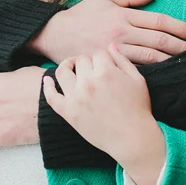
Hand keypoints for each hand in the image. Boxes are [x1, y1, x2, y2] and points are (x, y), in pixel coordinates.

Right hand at [34, 0, 185, 64]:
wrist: (54, 35)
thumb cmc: (81, 15)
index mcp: (122, 15)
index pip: (158, 21)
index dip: (178, 27)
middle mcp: (121, 33)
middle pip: (158, 40)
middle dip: (180, 46)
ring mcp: (115, 51)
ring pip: (150, 58)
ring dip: (171, 60)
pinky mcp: (108, 66)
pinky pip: (134, 69)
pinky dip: (152, 71)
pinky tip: (164, 74)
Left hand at [43, 44, 166, 184]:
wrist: (132, 139)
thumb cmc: (138, 109)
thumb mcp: (137, 79)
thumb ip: (122, 60)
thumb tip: (110, 45)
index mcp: (106, 71)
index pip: (98, 53)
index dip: (103, 59)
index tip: (107, 67)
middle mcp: (88, 82)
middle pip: (81, 60)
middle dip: (88, 63)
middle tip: (94, 73)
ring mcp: (76, 97)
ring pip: (62, 71)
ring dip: (67, 67)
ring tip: (72, 69)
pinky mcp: (68, 112)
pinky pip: (51, 97)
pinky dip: (47, 87)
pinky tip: (47, 80)